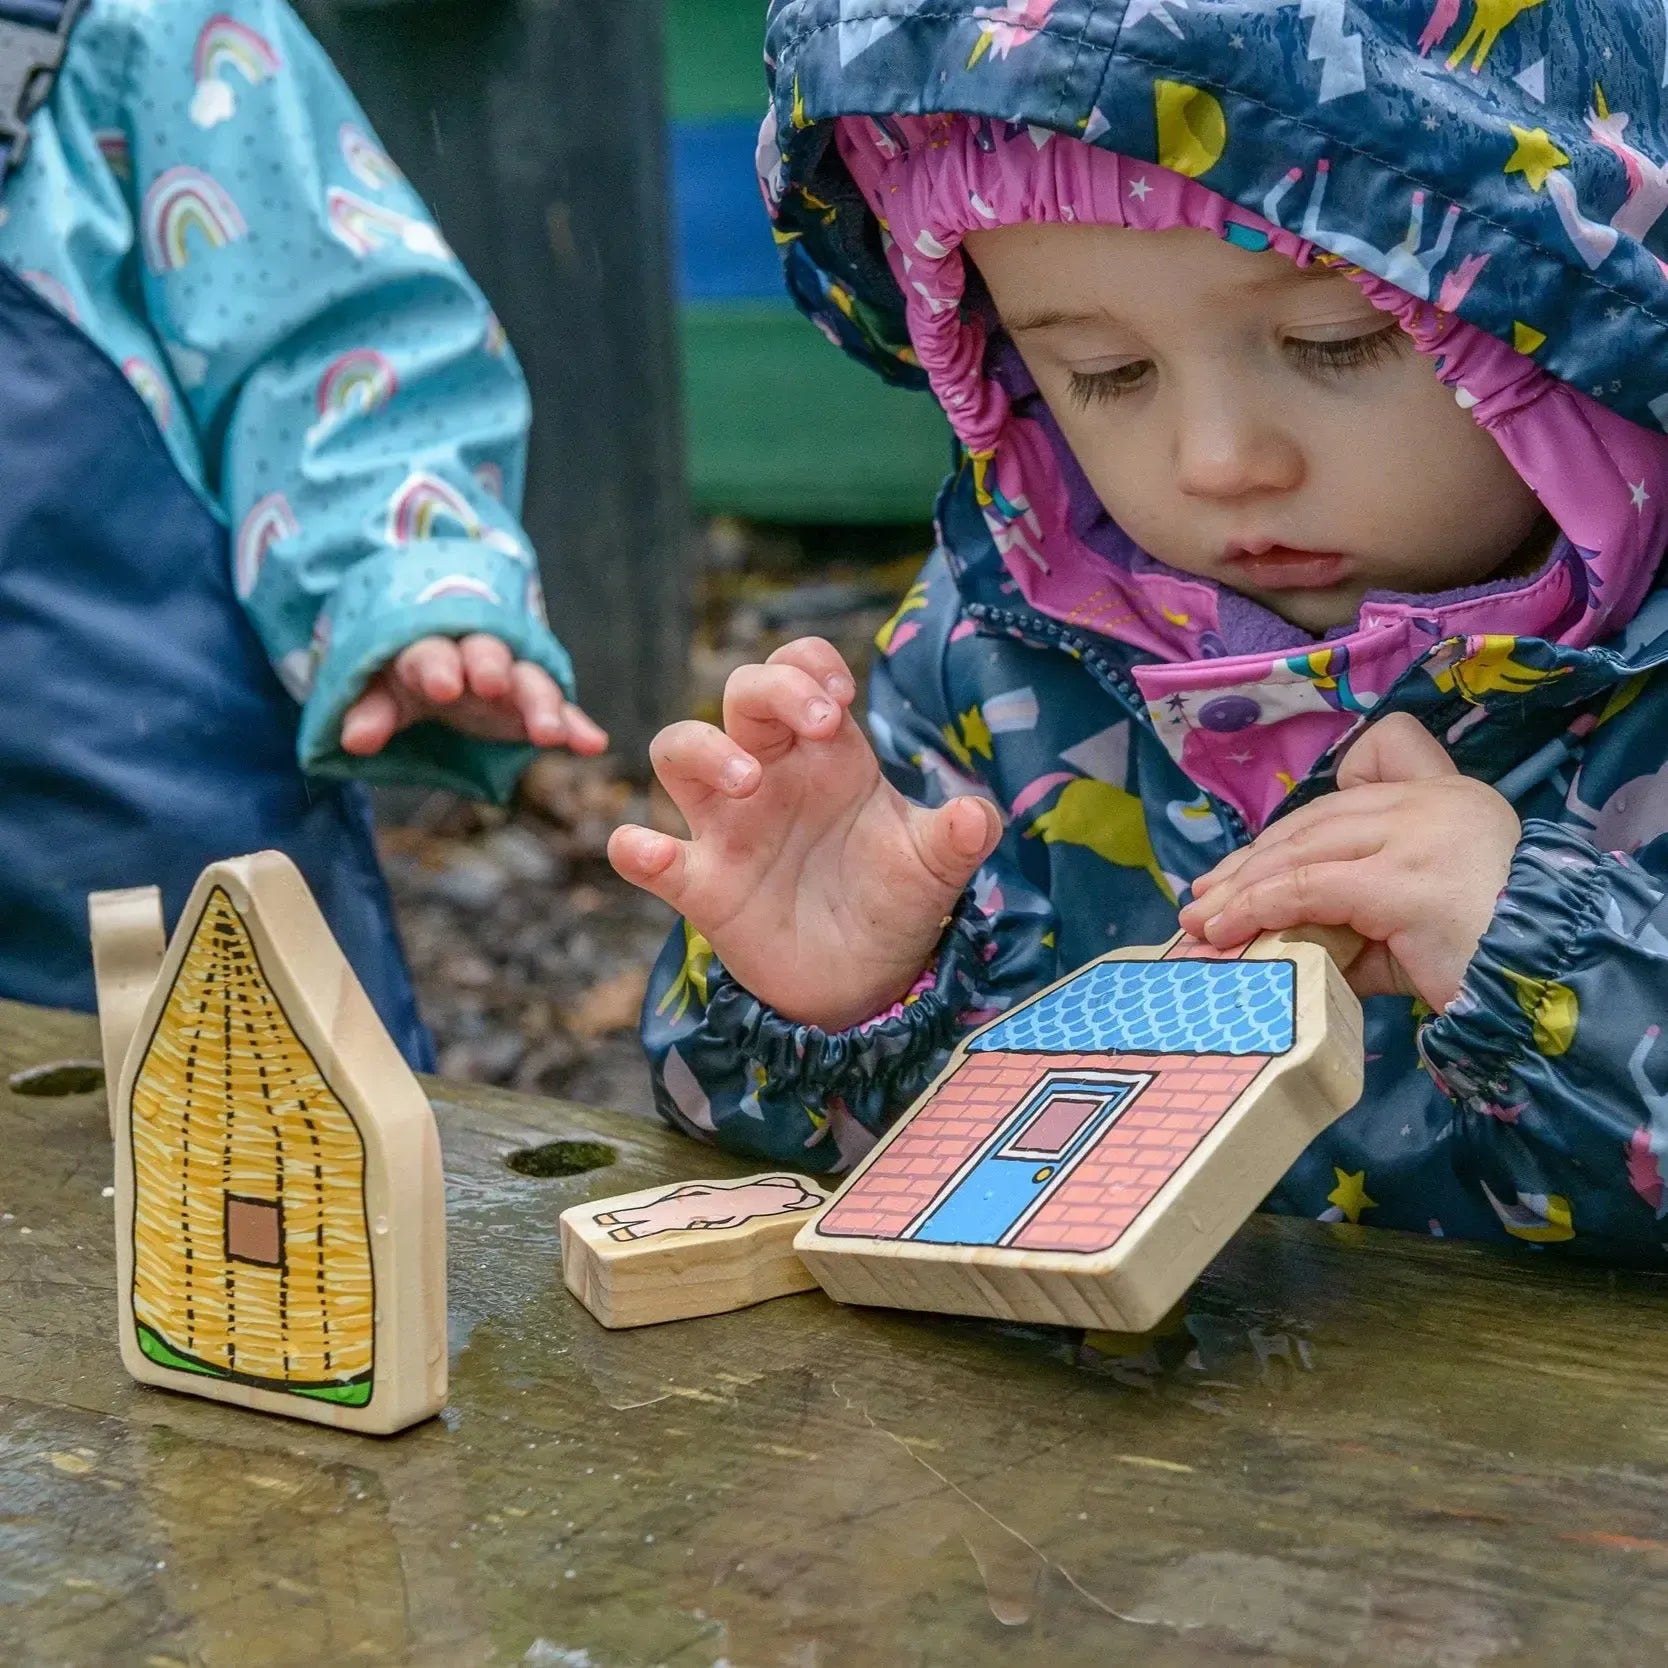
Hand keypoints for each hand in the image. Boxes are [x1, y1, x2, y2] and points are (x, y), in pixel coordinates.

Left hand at [340, 634, 607, 756]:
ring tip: (548, 733)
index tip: (443, 687)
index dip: (437, 667)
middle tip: (493, 684)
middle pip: (487, 653)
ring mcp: (512, 677)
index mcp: (429, 647)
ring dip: (541, 703)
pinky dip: (576, 726)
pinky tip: (591, 743)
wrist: (444, 654)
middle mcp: (475, 655)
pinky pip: (562, 711)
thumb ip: (370, 712)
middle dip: (490, 666)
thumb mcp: (382, 691)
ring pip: (529, 681)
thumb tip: (353, 740)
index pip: (431, 652)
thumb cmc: (406, 675)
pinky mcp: (535, 703)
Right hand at [607, 637, 1002, 1029]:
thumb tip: (975, 816)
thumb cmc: (894, 900)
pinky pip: (650, 859)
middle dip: (773, 689)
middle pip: (740, 691)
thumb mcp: (935, 867)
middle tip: (821, 725)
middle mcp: (771, 776)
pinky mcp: (704, 886)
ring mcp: (730, 828)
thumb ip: (958, 837)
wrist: (868, 979)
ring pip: (677, 750)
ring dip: (705, 751)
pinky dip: (637, 850)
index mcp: (827, 755)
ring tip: (750, 783)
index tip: (842, 698)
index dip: (810, 665)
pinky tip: (648, 850)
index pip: (798, 670)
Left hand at [1176, 713, 1518, 1011]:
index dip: (1314, 805)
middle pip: (1317, 817)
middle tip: (1206, 894)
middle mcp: (1436, 802)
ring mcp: (1418, 835)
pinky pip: (1306, 887)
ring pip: (1303, 849)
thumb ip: (1362, 914)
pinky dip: (1257, 907)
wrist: (1544, 989)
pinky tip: (1227, 928)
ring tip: (1203, 918)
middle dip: (1254, 860)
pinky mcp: (1400, 880)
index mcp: (1451, 796)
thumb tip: (1287, 936)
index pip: (1371, 762)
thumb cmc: (1486, 962)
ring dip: (1242, 886)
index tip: (1272, 849)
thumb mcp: (1417, 924)